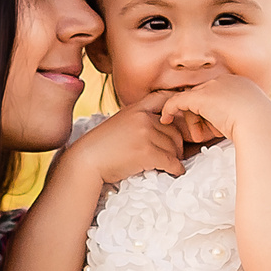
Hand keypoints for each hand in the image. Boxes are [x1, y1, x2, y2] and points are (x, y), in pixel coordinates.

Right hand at [63, 93, 185, 184]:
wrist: (87, 160)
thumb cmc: (101, 146)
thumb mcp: (119, 123)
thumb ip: (138, 120)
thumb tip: (159, 129)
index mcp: (136, 108)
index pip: (165, 99)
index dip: (178, 108)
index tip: (183, 119)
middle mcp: (143, 118)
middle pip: (174, 130)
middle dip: (178, 144)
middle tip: (176, 153)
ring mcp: (145, 135)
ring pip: (174, 147)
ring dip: (176, 158)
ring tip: (172, 164)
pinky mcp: (147, 153)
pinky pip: (171, 161)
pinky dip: (176, 168)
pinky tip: (175, 171)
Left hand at [158, 73, 270, 145]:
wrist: (261, 125)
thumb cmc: (261, 128)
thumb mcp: (252, 118)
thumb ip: (240, 117)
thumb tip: (230, 125)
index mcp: (241, 84)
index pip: (219, 94)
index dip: (214, 112)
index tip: (214, 127)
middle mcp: (226, 80)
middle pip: (204, 96)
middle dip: (201, 115)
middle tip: (203, 134)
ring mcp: (213, 86)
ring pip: (193, 100)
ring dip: (193, 119)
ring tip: (199, 136)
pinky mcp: (200, 96)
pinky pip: (178, 101)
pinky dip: (170, 109)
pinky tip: (165, 119)